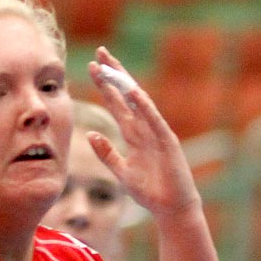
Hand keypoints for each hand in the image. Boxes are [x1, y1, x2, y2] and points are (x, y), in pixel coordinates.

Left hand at [87, 46, 200, 220]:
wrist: (171, 208)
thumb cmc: (150, 190)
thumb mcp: (121, 170)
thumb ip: (107, 152)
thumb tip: (90, 134)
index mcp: (133, 134)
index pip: (116, 103)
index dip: (105, 85)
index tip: (91, 66)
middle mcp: (144, 128)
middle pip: (126, 95)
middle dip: (113, 74)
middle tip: (100, 52)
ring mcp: (156, 132)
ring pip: (138, 102)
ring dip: (125, 84)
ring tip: (111, 66)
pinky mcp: (167, 142)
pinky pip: (154, 120)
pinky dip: (144, 106)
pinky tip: (134, 92)